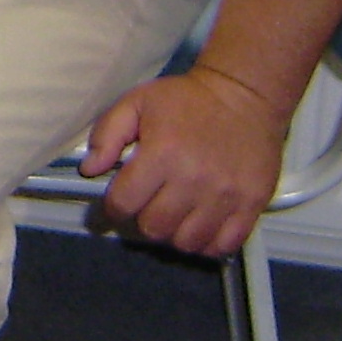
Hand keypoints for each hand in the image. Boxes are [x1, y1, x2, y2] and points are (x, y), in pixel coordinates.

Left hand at [77, 67, 287, 258]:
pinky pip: (222, 245)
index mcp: (162, 154)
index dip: (115, 206)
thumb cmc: (186, 100)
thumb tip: (90, 170)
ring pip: (186, 243)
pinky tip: (201, 224)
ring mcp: (225, 196)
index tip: (121, 200)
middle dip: (144, 218)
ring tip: (176, 214)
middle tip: (151, 203)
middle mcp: (193, 180)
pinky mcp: (251, 205)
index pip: (124, 204)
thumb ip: (107, 135)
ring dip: (175, 233)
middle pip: (154, 228)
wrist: (244, 94)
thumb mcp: (136, 103)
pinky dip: (207, 243)